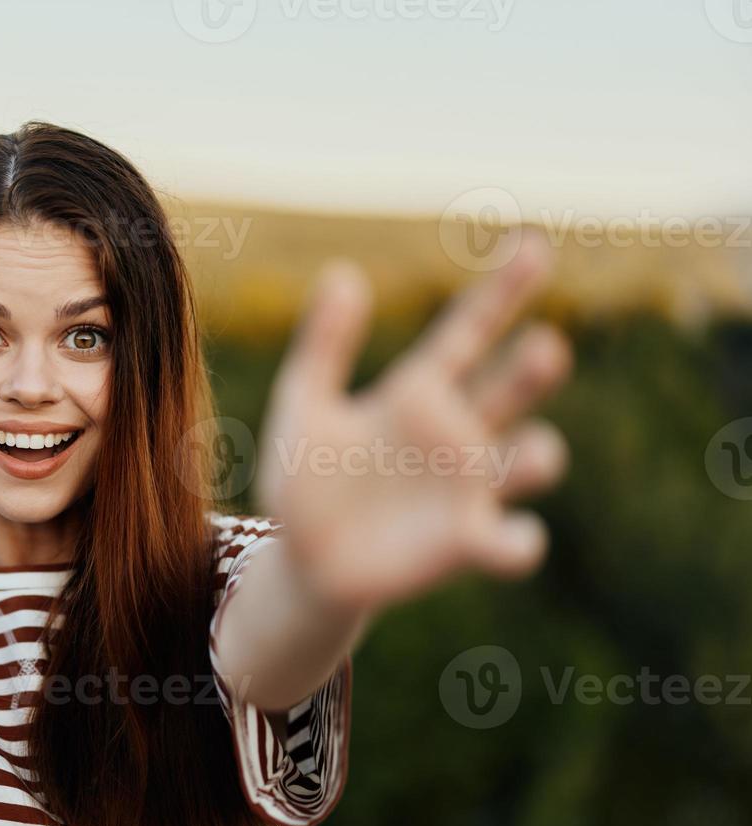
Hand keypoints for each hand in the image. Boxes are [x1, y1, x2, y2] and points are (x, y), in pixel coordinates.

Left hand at [257, 235, 571, 611]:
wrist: (301, 560)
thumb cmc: (304, 479)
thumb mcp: (304, 405)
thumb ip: (324, 345)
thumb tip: (344, 273)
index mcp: (418, 392)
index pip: (470, 330)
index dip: (502, 290)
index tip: (533, 245)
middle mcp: (454, 435)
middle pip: (510, 390)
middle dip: (532, 370)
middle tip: (543, 347)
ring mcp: (466, 490)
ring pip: (527, 461)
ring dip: (538, 455)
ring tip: (535, 449)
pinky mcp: (463, 543)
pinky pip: (510, 544)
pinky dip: (520, 541)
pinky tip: (512, 535)